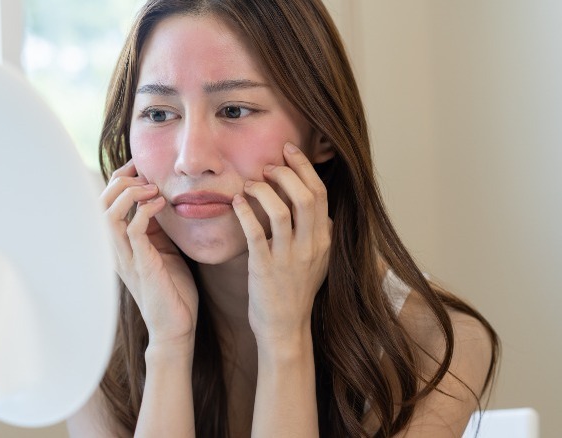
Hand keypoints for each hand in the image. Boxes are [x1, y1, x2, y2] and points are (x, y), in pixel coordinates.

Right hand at [101, 160, 198, 350]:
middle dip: (119, 181)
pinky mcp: (141, 265)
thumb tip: (160, 200)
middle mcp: (115, 250)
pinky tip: (159, 204)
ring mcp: (125, 258)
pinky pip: (132, 230)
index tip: (139, 166)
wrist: (176, 328)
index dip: (118, 180)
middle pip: (99, 204)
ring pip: (108, 214)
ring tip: (151, 187)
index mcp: (118, 245)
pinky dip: (144, 211)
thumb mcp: (164, 251)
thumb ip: (157, 229)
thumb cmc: (172, 291)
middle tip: (144, 173)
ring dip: (129, 194)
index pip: (105, 203)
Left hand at [232, 142, 331, 350]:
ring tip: (251, 184)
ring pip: (282, 211)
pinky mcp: (265, 268)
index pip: (320, 194)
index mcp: (324, 240)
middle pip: (306, 196)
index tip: (289, 151)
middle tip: (269, 165)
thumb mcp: (318, 260)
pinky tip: (237, 201)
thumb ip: (319, 232)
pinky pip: (255, 232)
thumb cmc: (296, 291)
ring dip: (264, 190)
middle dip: (287, 172)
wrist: (285, 327)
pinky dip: (245, 212)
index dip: (304, 168)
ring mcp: (288, 258)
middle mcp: (310, 246)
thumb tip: (317, 205)